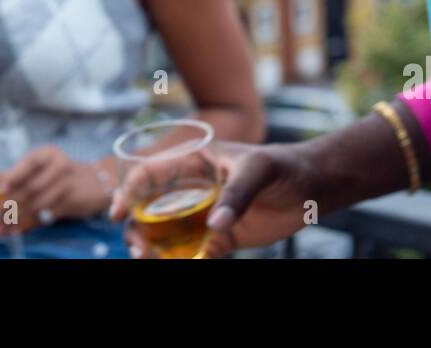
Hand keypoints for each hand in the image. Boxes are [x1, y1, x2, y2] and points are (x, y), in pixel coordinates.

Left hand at [0, 147, 112, 235]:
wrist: (98, 182)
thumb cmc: (63, 174)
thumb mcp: (46, 166)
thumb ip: (23, 176)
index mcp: (48, 153)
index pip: (28, 163)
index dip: (13, 176)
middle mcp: (59, 165)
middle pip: (30, 186)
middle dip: (8, 204)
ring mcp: (67, 184)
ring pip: (36, 204)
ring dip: (16, 218)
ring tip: (0, 228)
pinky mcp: (72, 201)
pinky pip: (46, 215)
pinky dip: (29, 224)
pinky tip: (17, 230)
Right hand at [109, 141, 320, 257]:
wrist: (314, 186)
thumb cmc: (284, 165)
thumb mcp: (259, 169)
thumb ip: (237, 193)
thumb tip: (216, 225)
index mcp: (195, 163)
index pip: (151, 173)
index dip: (128, 190)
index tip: (117, 212)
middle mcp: (194, 190)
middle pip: (152, 210)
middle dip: (136, 229)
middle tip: (137, 249)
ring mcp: (206, 215)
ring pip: (168, 235)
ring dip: (154, 250)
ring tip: (150, 261)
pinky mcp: (222, 238)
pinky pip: (195, 254)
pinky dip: (185, 263)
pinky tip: (181, 267)